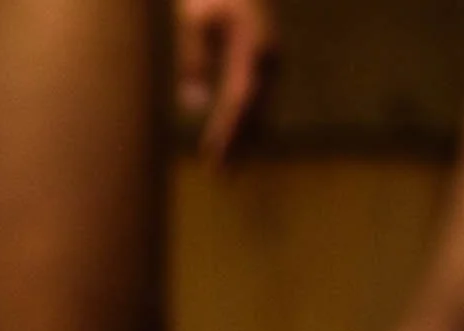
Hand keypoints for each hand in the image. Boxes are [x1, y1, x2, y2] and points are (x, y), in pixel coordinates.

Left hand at [175, 0, 279, 165]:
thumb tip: (192, 105)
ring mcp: (271, 62)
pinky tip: (237, 145)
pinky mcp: (265, 64)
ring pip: (260, 110)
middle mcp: (270, 58)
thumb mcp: (194, 21)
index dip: (228, 130)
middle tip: (220, 176)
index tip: (214, 154)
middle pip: (254, 111)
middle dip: (237, 144)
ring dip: (245, 140)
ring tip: (228, 171)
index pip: (241, 100)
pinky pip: (258, 102)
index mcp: (255, 47)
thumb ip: (193, 59)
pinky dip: (248, 125)